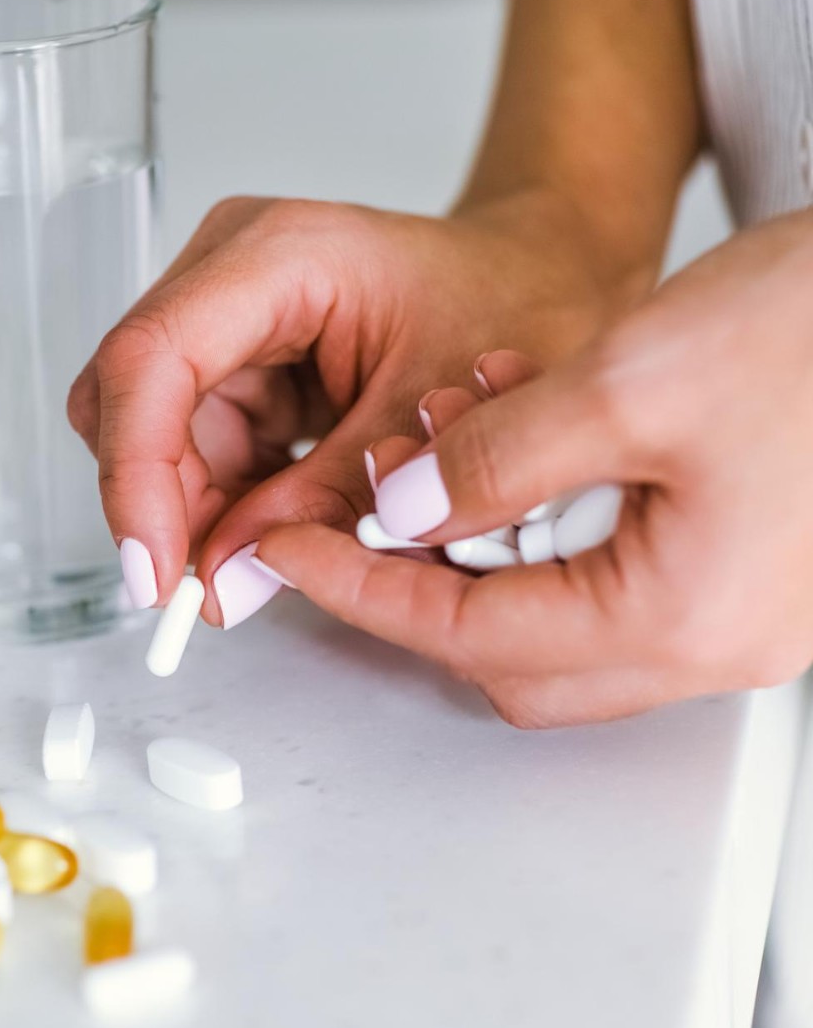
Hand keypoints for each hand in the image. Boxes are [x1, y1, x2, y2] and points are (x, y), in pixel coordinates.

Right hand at [68, 190, 620, 624]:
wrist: (535, 278)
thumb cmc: (511, 304)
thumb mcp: (429, 421)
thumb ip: (324, 505)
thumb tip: (225, 584)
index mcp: (278, 255)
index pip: (151, 361)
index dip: (136, 475)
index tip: (154, 573)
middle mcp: (228, 273)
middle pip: (133, 402)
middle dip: (165, 504)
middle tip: (216, 586)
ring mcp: (223, 316)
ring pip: (154, 435)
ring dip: (199, 509)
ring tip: (278, 544)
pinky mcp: (234, 361)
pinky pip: (193, 448)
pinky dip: (225, 500)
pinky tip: (284, 513)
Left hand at [256, 210, 812, 725]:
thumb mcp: (633, 378)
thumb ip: (498, 461)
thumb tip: (400, 513)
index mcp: (683, 615)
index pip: (465, 634)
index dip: (361, 589)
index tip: (291, 552)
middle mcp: (712, 638)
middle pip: (505, 649)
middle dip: (419, 574)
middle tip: (375, 496)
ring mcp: (732, 612)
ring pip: (550, 614)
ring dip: (481, 541)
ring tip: (453, 435)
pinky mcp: (738, 570)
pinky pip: (603, 575)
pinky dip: (541, 523)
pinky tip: (528, 436)